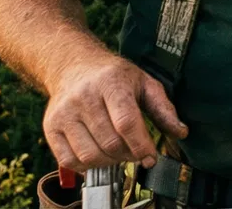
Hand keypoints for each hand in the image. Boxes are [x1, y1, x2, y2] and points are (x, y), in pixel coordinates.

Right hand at [43, 53, 188, 171]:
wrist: (74, 66)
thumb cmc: (113, 77)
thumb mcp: (144, 82)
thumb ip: (163, 108)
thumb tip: (181, 132)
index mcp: (111, 83)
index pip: (126, 122)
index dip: (141, 145)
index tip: (151, 157)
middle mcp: (84, 96)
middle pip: (110, 143)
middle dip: (129, 155)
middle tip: (135, 152)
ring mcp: (64, 112)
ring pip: (90, 155)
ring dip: (109, 162)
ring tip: (117, 152)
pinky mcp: (50, 127)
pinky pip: (69, 160)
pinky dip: (87, 166)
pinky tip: (97, 154)